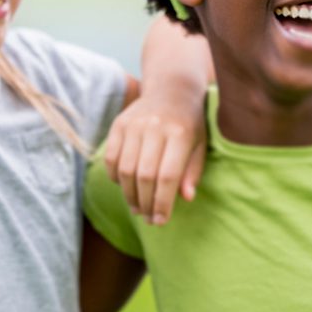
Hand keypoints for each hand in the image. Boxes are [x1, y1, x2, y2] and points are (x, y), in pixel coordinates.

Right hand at [103, 90, 206, 225]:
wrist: (172, 89)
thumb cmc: (190, 123)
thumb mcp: (200, 144)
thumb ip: (193, 171)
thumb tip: (186, 198)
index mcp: (180, 133)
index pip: (167, 176)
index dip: (162, 202)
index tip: (161, 221)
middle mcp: (155, 127)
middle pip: (145, 175)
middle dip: (145, 203)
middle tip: (148, 218)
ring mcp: (134, 124)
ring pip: (125, 170)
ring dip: (129, 195)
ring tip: (137, 208)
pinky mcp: (119, 124)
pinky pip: (111, 158)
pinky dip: (115, 177)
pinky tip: (124, 187)